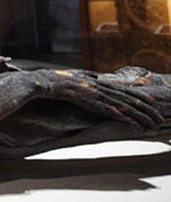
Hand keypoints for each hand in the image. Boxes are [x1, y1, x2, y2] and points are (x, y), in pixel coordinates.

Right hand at [32, 69, 163, 129]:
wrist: (42, 81)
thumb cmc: (55, 80)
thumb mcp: (75, 76)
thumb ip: (87, 76)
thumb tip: (97, 76)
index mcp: (98, 82)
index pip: (124, 89)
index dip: (141, 96)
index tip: (154, 102)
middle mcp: (100, 86)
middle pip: (129, 98)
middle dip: (147, 109)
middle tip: (161, 119)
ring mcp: (95, 93)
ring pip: (123, 106)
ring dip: (140, 116)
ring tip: (153, 125)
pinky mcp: (88, 100)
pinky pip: (110, 111)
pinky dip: (124, 118)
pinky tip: (134, 124)